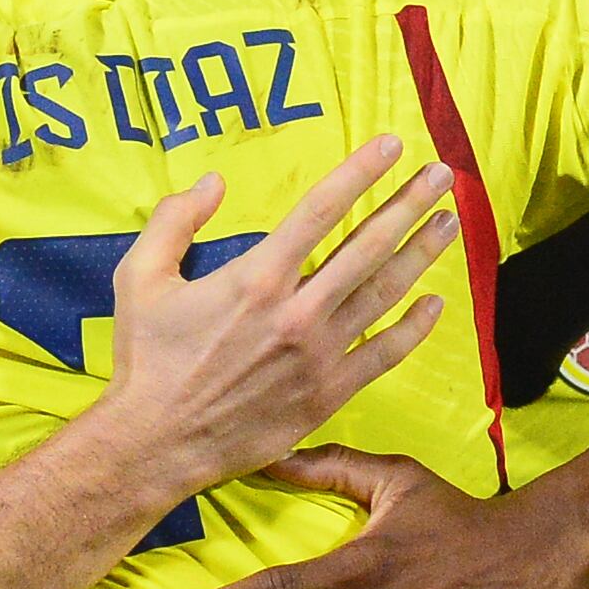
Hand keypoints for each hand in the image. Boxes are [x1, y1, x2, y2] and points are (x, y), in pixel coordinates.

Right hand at [77, 142, 457, 506]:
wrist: (155, 443)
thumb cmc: (145, 359)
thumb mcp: (139, 276)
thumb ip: (175, 220)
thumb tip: (214, 182)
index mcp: (255, 276)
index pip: (321, 209)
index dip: (361, 171)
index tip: (393, 145)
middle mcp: (296, 310)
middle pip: (367, 245)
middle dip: (409, 204)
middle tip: (442, 175)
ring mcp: (319, 354)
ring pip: (385, 293)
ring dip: (422, 253)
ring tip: (449, 222)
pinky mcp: (328, 394)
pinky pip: (385, 354)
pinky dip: (415, 328)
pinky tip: (436, 303)